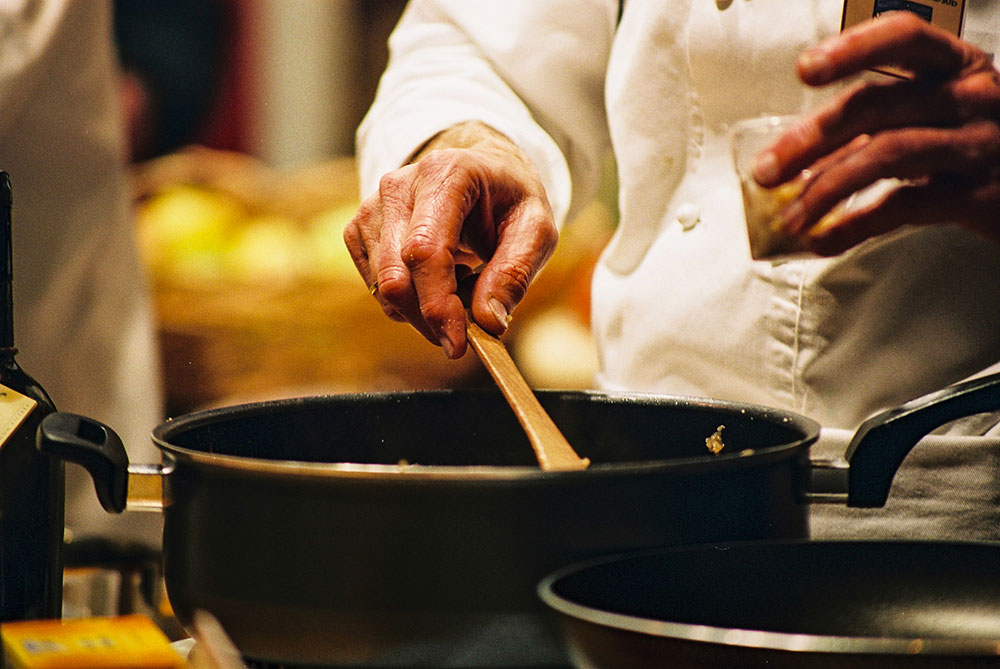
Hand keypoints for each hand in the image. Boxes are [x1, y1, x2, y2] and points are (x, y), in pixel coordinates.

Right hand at [343, 122, 557, 357]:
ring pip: (383, 288)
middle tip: (466, 334)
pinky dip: (408, 301)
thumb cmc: (509, 201)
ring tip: (463, 284)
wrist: (481, 174)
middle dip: (430, 319)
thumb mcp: (536, 229)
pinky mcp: (359, 230)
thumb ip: (515, 273)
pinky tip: (438, 280)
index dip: (438, 304)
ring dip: (423, 309)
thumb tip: (488, 322)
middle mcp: (398, 186)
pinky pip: (377, 288)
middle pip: (396, 276)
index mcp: (444, 174)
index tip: (458, 344)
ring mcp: (372, 207)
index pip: (425, 250)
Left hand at [754, 12, 999, 254]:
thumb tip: (792, 161)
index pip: (905, 36)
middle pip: (877, 103)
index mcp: (956, 65)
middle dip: (809, 139)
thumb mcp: (930, 120)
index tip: (804, 70)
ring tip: (789, 217)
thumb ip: (867, 131)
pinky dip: (855, 225)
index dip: (853, 48)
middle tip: (765, 171)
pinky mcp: (980, 195)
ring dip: (825, 189)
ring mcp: (979, 144)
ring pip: (887, 155)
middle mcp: (972, 96)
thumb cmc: (974, 147)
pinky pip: (905, 206)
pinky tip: (823, 240)